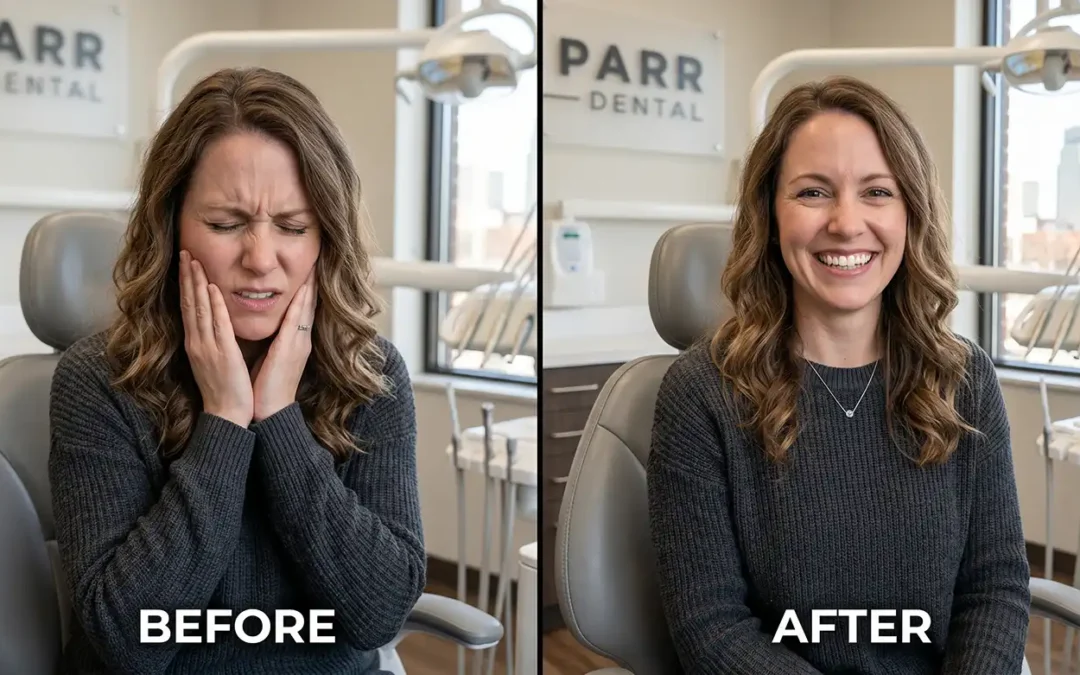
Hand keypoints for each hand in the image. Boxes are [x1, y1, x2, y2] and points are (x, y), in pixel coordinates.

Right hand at [179, 250, 253, 427]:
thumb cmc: (224, 389)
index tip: (186, 263)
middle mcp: (197, 342)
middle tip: (185, 252)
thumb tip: (214, 323)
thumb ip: (212, 341)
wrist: (227, 415)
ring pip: (199, 309)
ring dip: (196, 284)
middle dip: (187, 277)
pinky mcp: (222, 354)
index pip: (188, 308)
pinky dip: (213, 306)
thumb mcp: (213, 360)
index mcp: (196, 344)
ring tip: (194, 261)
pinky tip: (212, 288)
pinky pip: (217, 325)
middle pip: (188, 303)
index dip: (186, 285)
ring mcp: (207, 348)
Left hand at [252, 270, 316, 421]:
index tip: (308, 269)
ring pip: (306, 308)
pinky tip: (301, 288)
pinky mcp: (290, 350)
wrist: (269, 413)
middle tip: (315, 258)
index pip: (303, 309)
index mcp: (296, 342)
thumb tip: (269, 328)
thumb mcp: (272, 358)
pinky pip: (296, 320)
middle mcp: (301, 340)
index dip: (306, 288)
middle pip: (310, 304)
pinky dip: (300, 302)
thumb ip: (274, 342)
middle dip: (312, 281)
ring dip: (308, 285)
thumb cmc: (266, 389)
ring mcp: (298, 344)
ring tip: (312, 265)